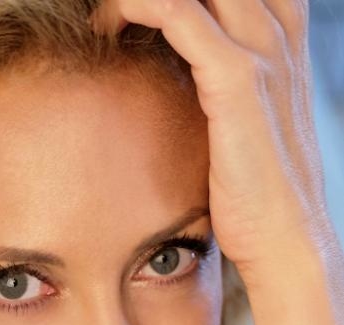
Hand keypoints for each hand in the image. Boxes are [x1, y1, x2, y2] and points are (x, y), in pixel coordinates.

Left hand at [88, 0, 331, 282]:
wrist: (284, 239)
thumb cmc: (255, 192)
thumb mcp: (241, 122)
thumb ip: (217, 84)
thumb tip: (172, 76)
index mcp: (280, 36)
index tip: (133, 10)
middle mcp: (276, 32)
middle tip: (111, 6)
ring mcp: (260, 52)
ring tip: (102, 14)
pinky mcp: (237, 80)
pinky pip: (177, 12)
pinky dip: (135, 5)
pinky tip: (107, 25)